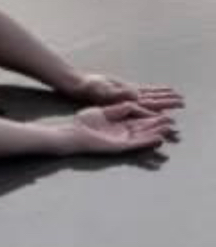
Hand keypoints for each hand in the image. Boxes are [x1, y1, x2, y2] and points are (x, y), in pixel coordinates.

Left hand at [63, 103, 177, 154]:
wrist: (73, 132)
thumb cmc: (85, 121)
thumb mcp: (105, 109)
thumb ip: (121, 106)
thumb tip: (136, 100)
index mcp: (120, 122)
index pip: (140, 118)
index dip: (153, 115)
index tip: (164, 111)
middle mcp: (123, 132)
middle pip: (145, 128)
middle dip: (158, 125)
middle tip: (173, 122)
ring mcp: (122, 139)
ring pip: (143, 136)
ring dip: (157, 133)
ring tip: (170, 130)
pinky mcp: (119, 146)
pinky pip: (136, 144)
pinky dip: (148, 141)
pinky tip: (159, 139)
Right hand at [65, 72, 184, 110]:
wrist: (78, 84)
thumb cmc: (89, 88)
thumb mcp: (103, 91)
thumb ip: (119, 94)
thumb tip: (135, 96)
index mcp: (125, 103)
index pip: (146, 107)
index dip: (158, 110)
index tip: (170, 115)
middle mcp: (128, 101)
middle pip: (152, 103)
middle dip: (167, 103)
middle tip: (182, 103)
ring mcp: (127, 95)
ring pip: (149, 96)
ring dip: (163, 97)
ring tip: (177, 97)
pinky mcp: (125, 89)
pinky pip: (143, 89)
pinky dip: (154, 89)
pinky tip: (163, 90)